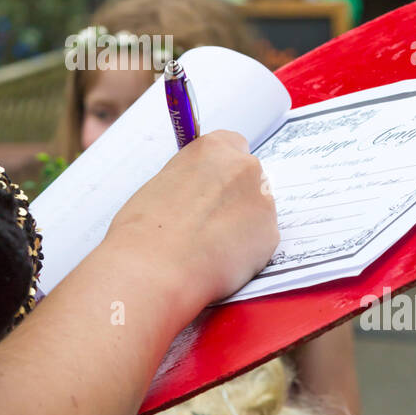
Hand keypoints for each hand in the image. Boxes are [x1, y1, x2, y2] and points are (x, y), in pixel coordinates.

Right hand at [106, 130, 279, 314]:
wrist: (154, 269)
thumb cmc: (144, 230)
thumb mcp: (161, 185)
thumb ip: (191, 181)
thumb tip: (198, 194)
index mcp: (214, 148)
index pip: (233, 145)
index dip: (222, 169)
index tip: (213, 185)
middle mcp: (244, 168)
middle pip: (249, 178)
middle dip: (235, 197)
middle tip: (208, 222)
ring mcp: (263, 201)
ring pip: (257, 211)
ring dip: (241, 224)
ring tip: (208, 248)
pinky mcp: (271, 236)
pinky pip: (260, 241)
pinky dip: (246, 252)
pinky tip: (219, 262)